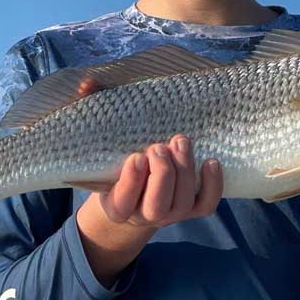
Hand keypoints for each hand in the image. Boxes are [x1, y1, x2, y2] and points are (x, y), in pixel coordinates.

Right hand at [76, 76, 223, 226]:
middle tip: (159, 147)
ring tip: (181, 141)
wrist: (136, 196)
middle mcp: (144, 215)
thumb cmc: (116, 160)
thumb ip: (93, 112)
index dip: (131, 181)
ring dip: (185, 171)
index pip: (123, 201)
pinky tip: (211, 161)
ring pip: (182, 202)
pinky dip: (213, 185)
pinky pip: (206, 204)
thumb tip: (87, 84)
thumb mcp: (100, 143)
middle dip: (162, 174)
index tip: (136, 157)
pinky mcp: (192, 209)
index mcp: (118, 205)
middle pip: (156, 206)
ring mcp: (171, 214)